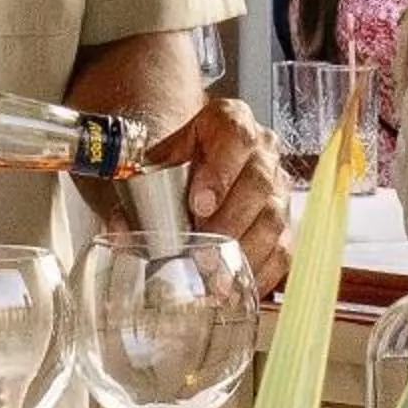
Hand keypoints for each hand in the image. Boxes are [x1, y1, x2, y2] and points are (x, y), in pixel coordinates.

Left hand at [150, 98, 288, 290]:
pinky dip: (261, 271)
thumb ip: (135, 190)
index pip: (236, 135)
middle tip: (203, 251)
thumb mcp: (154, 163)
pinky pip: (283, 248)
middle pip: (259, 182)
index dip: (220, 171)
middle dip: (229, 222)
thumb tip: (122, 228)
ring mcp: (278, 187)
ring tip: (216, 276)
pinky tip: (237, 285)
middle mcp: (262, 150)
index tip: (198, 204)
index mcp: (229, 122)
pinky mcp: (284, 222)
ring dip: (244, 251)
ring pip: (273, 218)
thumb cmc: (176, 163)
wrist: (193, 165)